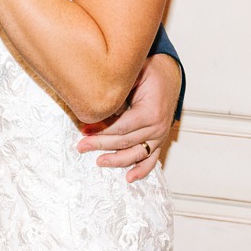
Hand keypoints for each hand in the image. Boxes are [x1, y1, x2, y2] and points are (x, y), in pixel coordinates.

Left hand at [78, 54, 179, 181]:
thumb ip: (120, 89)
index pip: (122, 127)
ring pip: (136, 153)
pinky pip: (151, 160)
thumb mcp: (135, 74)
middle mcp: (157, 127)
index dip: (102, 130)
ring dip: (117, 160)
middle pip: (125, 141)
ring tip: (99, 161)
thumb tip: (98, 100)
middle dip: (101, 144)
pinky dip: (141, 170)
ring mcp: (160, 136)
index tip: (84, 130)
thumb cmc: (150, 72)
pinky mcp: (160, 141)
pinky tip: (129, 178)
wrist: (169, 75)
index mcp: (151, 112)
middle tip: (81, 147)